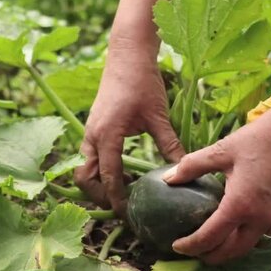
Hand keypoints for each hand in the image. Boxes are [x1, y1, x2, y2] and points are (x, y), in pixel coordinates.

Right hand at [74, 35, 184, 215]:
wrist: (127, 55)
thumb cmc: (143, 81)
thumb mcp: (158, 115)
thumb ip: (169, 144)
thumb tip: (185, 168)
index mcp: (107, 135)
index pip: (109, 177)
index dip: (117, 199)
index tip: (129, 215)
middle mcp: (93, 135)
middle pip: (85, 177)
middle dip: (98, 195)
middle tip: (122, 205)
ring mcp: (90, 129)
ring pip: (85, 166)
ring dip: (99, 181)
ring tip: (125, 189)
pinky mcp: (93, 125)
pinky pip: (90, 154)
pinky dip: (101, 167)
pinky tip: (124, 169)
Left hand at [161, 106, 270, 263]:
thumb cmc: (260, 138)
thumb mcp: (221, 150)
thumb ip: (192, 166)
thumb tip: (168, 178)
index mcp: (240, 205)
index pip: (210, 238)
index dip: (191, 246)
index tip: (177, 246)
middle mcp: (261, 218)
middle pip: (232, 251)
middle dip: (212, 256)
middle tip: (196, 252)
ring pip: (252, 244)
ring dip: (233, 248)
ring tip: (218, 241)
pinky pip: (268, 231)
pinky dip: (252, 234)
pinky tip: (243, 223)